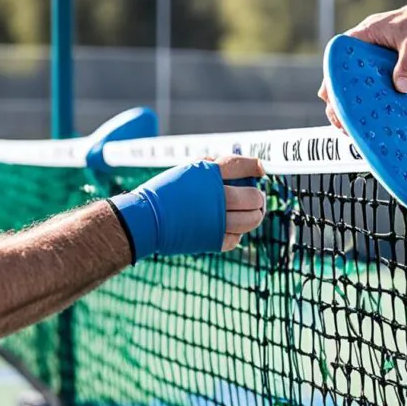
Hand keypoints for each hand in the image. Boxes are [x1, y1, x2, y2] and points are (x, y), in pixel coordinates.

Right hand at [110, 156, 265, 261]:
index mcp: (208, 173)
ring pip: (252, 220)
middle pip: (253, 197)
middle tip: (255, 199)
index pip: (243, 166)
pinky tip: (229, 227)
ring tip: (250, 214)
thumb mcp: (187, 171)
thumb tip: (245, 169)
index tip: (261, 171)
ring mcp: (216, 219)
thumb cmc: (166, 193)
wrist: (144, 218)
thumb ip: (214, 169)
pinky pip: (237, 238)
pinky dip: (236, 233)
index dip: (256, 167)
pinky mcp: (213, 239)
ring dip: (254, 216)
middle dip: (257, 198)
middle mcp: (215, 195)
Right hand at [319, 2, 406, 131]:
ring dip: (357, 106)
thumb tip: (401, 88)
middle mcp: (364, 53)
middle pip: (345, 78)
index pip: (339, 59)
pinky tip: (376, 123)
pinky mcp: (389, 75)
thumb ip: (406, 64)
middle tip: (339, 122)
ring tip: (351, 129)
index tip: (327, 98)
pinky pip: (379, 92)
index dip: (331, 79)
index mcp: (363, 38)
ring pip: (360, 88)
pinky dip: (377, 106)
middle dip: (340, 100)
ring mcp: (375, 66)